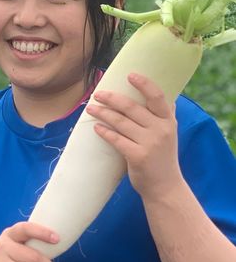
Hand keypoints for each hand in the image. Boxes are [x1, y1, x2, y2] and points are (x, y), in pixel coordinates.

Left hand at [89, 72, 182, 200]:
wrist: (166, 187)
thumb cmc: (163, 157)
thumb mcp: (170, 133)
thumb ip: (165, 115)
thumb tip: (166, 93)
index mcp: (168, 121)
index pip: (158, 97)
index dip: (144, 84)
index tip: (129, 75)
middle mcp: (161, 130)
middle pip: (132, 107)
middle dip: (111, 98)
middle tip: (97, 93)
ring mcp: (150, 143)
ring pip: (120, 122)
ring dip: (103, 113)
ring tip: (90, 108)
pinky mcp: (138, 156)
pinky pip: (116, 139)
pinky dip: (104, 132)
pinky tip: (96, 128)